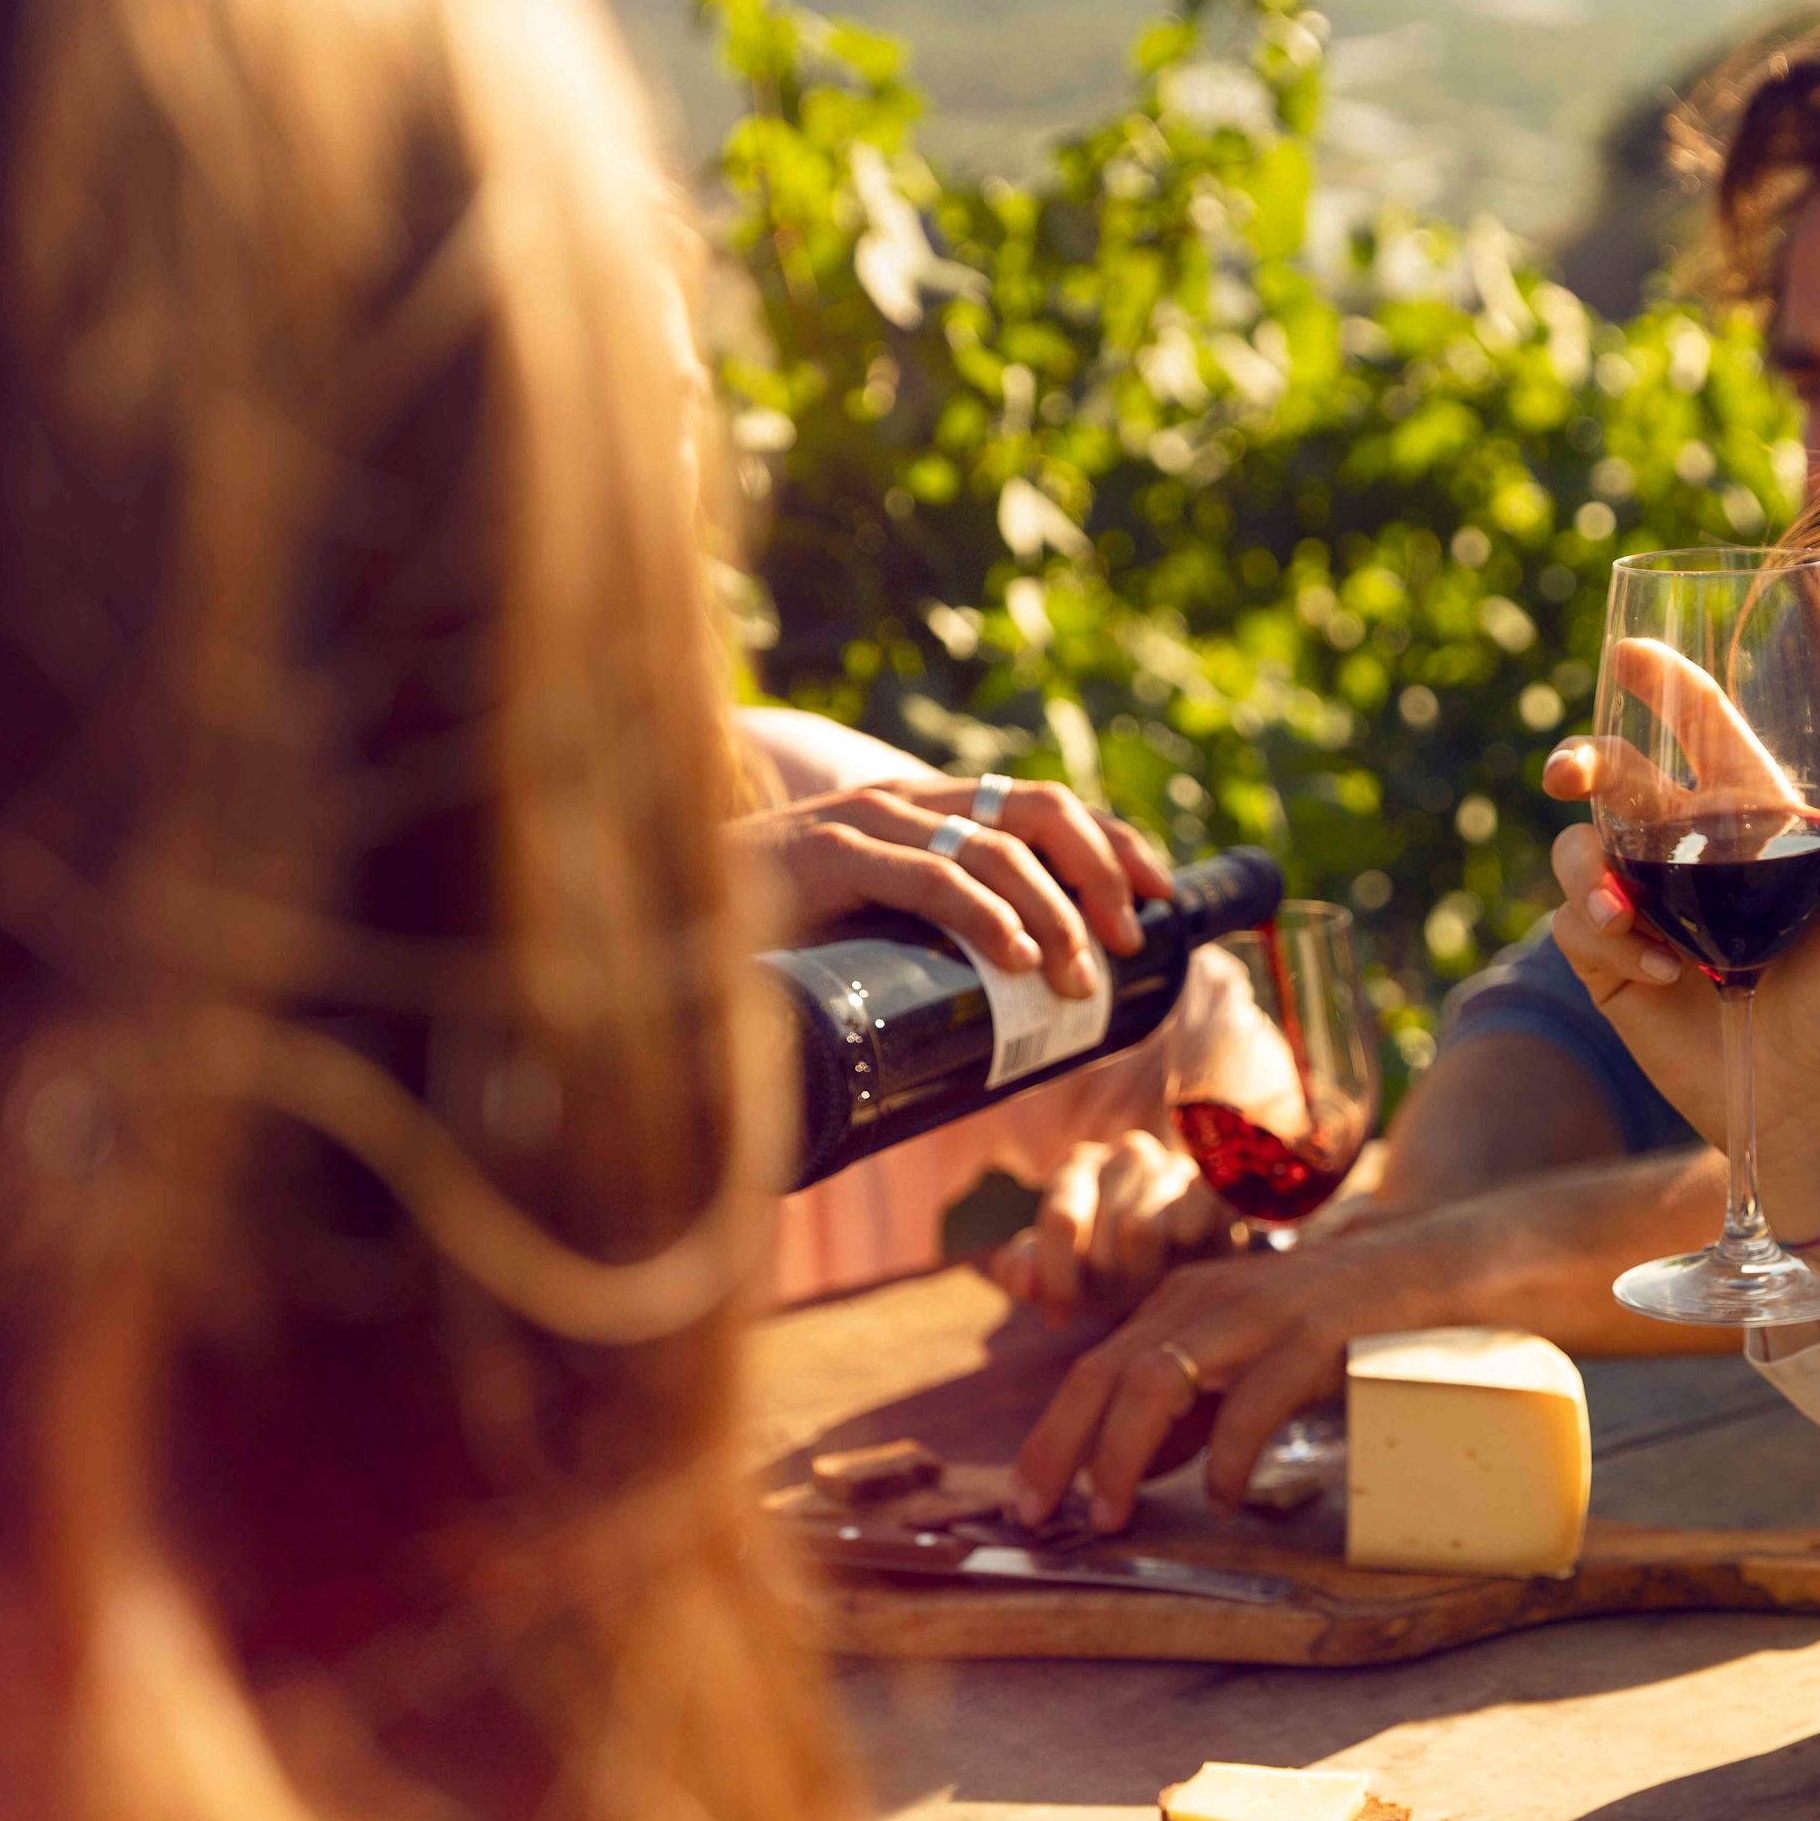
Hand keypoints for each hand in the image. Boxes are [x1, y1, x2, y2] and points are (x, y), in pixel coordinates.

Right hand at [728, 774, 1171, 998]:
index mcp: (922, 813)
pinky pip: (932, 876)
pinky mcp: (828, 855)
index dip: (1115, 842)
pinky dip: (988, 917)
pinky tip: (1018, 959)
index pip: (1044, 806)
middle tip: (1126, 945)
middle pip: (1041, 811)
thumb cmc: (768, 940)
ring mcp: (866, 821)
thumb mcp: (869, 934)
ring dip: (1057, 915)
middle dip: (1102, 873)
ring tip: (1078, 981)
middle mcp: (904, 802)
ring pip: (998, 848)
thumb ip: (924, 948)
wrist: (655, 922)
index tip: (1163, 895)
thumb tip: (1007, 1018)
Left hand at [983, 1129, 1230, 1327]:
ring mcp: (1173, 1165)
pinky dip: (1178, 1261)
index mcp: (1078, 1165)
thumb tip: (1022, 1283)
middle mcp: (1126, 1152)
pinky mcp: (1214, 1187)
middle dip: (1102, 1284)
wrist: (1190, 1258)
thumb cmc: (1112, 1265)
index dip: (1058, 1278)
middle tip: (1116, 1299)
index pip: (1060, 1220)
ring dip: (1140, 1277)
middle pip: (1100, 1233)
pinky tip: (1179, 1270)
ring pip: (1141, 1231)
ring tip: (1146, 1288)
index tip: (1061, 1317)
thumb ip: (1026, 1273)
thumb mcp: (1063, 1273)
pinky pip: (1186, 1229)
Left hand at [1009, 1228, 1418, 1531]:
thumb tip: (1129, 1470)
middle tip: (1040, 1515)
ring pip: (1155, 1380)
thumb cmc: (1330, 1320)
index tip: (1027, 1500)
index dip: (1051, 1436)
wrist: (1425, 1268)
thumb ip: (1189, 1406)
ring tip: (1112, 1514)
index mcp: (1179, 1303)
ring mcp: (1255, 1315)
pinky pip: (1248, 1405)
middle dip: (1062, 1448)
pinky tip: (1223, 1497)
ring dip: (1121, 1455)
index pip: (1092, 1370)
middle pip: (1105, 1373)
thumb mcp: (1242, 1354)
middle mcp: (1204, 1299)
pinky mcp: (1309, 1338)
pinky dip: (1225, 1459)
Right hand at [1538, 717, 1819, 1236]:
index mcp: (1743, 814)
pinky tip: (1662, 972)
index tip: (1628, 655)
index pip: (1696, 725)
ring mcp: (1639, 901)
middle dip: (1580, 761)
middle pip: (1612, 776)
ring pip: (1576, 849)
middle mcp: (1682, 847)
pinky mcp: (1607, 958)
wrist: (1806, 1093)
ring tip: (1619, 909)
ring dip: (1585, 870)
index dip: (1660, 681)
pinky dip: (1607, 937)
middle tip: (1566, 774)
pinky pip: (1575, 924)